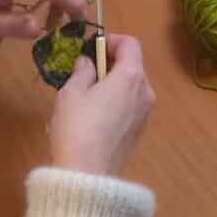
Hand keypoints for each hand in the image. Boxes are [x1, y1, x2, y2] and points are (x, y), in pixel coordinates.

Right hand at [50, 32, 154, 176]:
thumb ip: (82, 71)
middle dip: (110, 63)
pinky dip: (116, 103)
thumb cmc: (77, 128)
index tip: (90, 49)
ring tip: (86, 97)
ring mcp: (145, 115)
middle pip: (132, 66)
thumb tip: (88, 63)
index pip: (130, 44)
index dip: (110, 40)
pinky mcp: (139, 134)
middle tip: (84, 72)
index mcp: (131, 77)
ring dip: (113, 84)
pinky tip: (94, 119)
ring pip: (131, 88)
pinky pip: (130, 108)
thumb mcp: (71, 93)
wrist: (88, 176)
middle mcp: (145, 93)